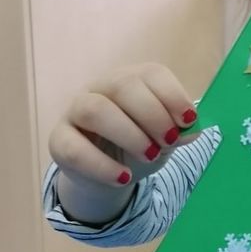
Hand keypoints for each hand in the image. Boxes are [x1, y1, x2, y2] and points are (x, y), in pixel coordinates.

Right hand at [48, 63, 198, 219]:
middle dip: (153, 114)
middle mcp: (100, 88)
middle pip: (123, 86)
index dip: (172, 95)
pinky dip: (102, 166)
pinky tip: (123, 178)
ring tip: (151, 155)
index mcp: (131, 80)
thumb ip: (178, 132)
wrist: (109, 174)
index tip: (188, 120)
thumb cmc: (139, 146)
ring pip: (95, 110)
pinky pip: (75, 149)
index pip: (150, 73)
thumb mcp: (164, 139)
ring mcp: (75, 111)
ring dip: (129, 134)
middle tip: (170, 141)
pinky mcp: (59, 140)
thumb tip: (191, 130)